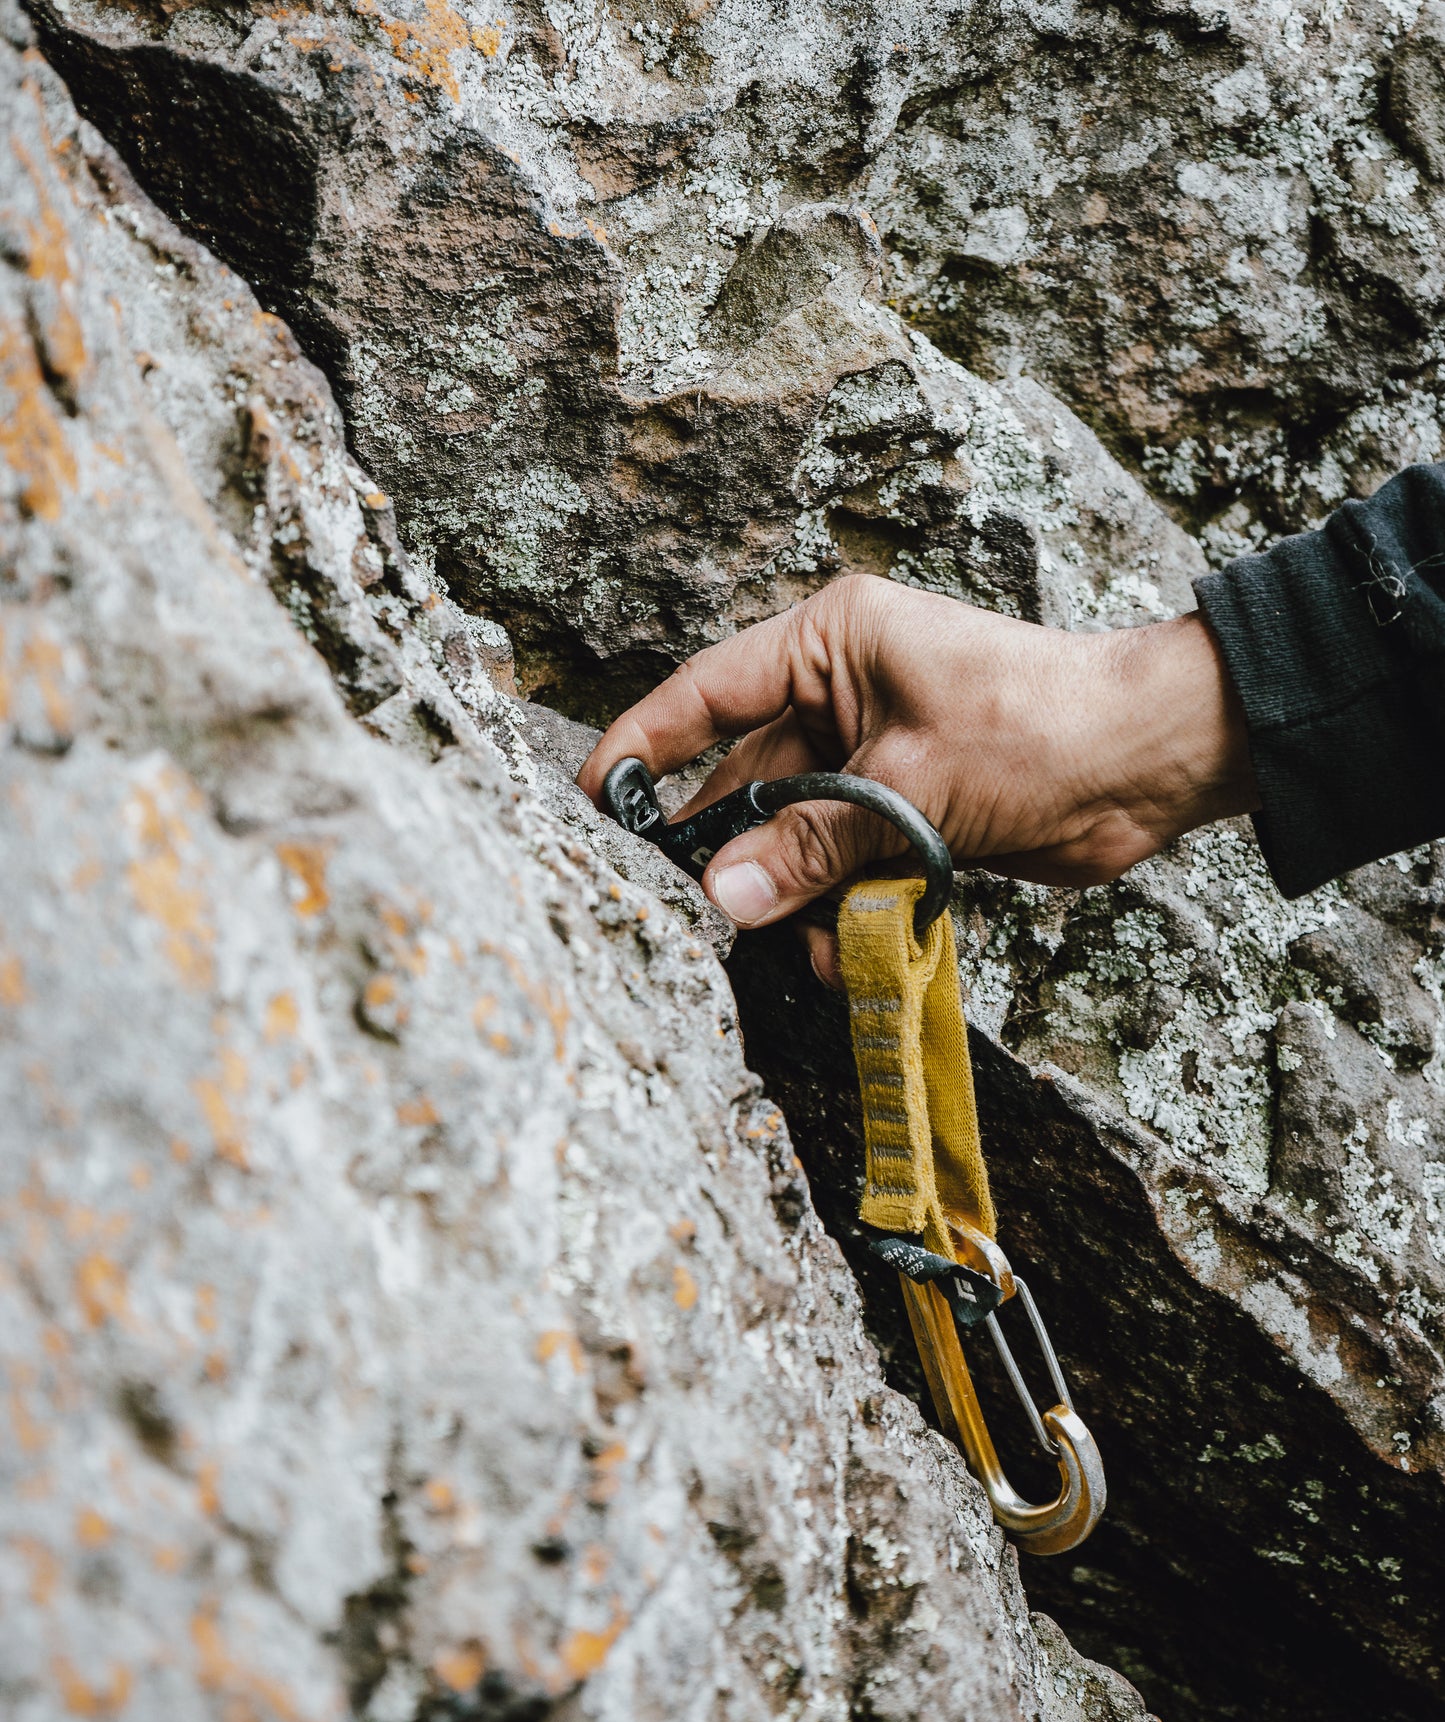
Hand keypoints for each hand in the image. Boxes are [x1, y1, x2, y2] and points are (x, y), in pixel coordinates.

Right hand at [577, 575, 1256, 981]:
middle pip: (744, 779)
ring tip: (793, 943)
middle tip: (690, 910)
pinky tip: (837, 950)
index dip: (645, 745)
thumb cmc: (1041, 729)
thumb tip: (723, 895)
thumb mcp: (911, 785)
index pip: (707, 693)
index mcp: (830, 644)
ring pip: (791, 838)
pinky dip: (834, 912)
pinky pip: (838, 869)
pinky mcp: (902, 814)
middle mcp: (840, 695)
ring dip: (788, 896)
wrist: (1150, 765)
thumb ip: (812, 844)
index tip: (594, 799)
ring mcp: (870, 758)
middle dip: (728, 850)